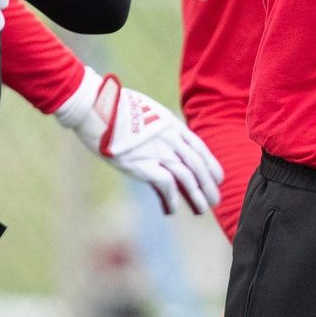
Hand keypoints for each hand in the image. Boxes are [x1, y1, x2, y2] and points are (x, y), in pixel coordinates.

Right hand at [56, 70, 222, 216]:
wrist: (97, 106)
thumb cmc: (113, 108)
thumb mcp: (143, 111)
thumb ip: (155, 126)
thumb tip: (156, 136)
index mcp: (172, 124)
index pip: (199, 147)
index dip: (211, 164)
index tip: (218, 178)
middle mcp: (170, 138)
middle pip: (197, 164)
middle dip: (208, 185)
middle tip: (216, 201)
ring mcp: (158, 150)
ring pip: (187, 177)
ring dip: (196, 196)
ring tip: (202, 209)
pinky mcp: (143, 163)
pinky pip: (166, 185)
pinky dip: (172, 199)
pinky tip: (172, 210)